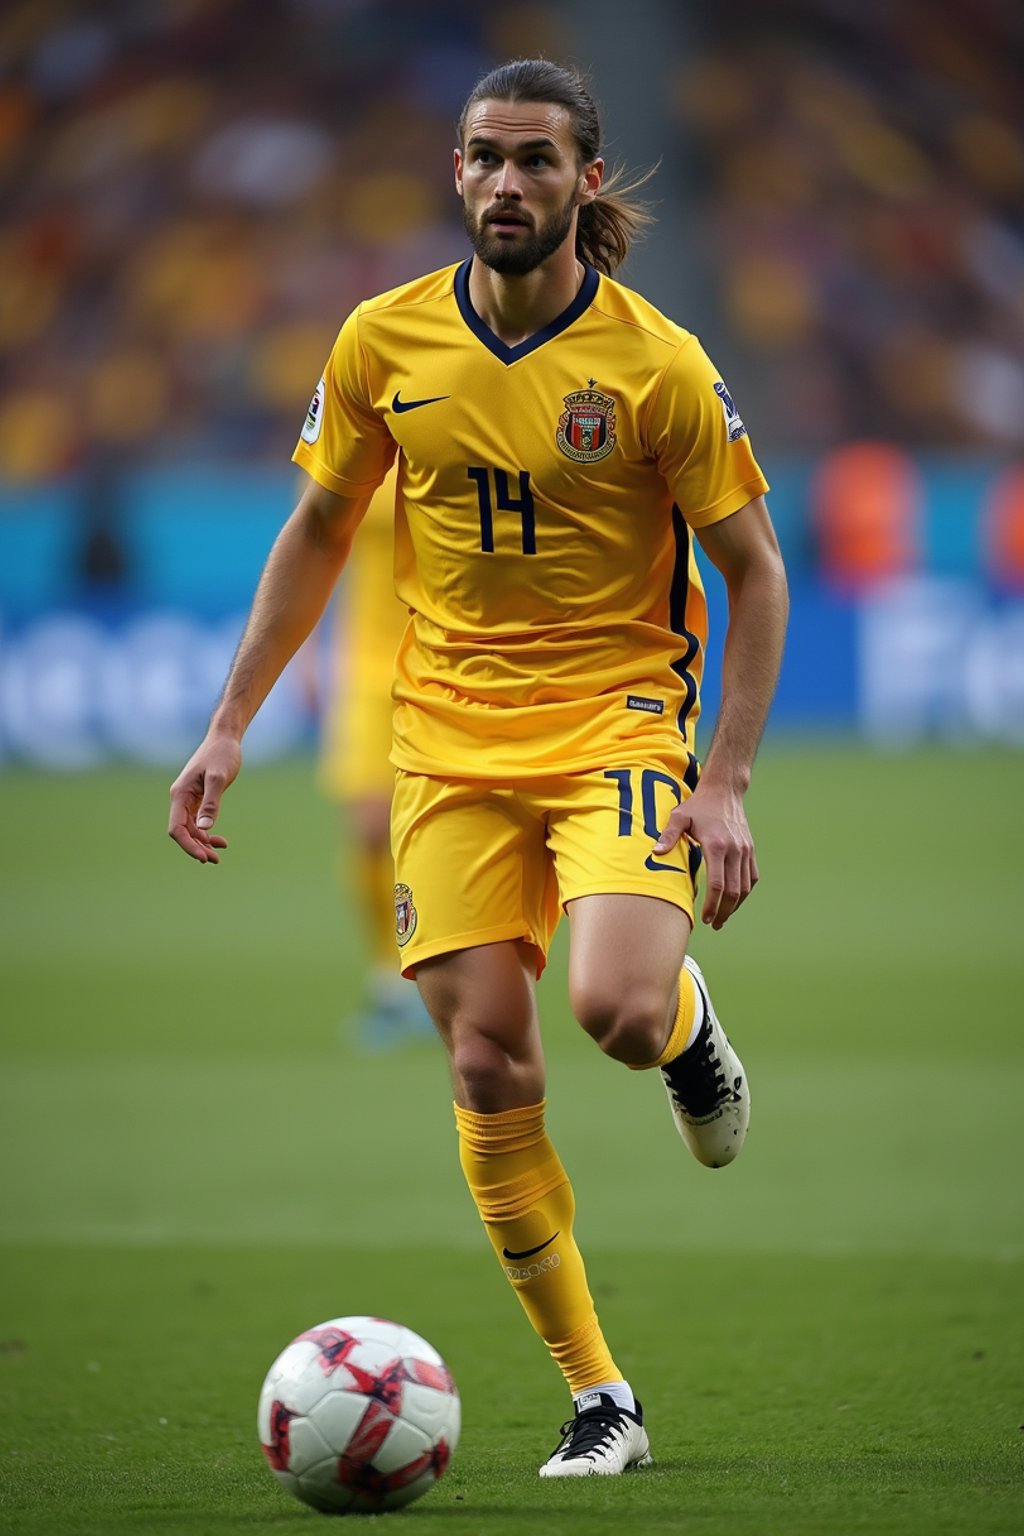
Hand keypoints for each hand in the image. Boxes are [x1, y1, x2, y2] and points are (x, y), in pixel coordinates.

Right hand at [167, 733, 240, 862]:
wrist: (225, 739)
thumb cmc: (222, 755)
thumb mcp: (219, 778)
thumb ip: (212, 802)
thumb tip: (205, 828)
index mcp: (180, 794)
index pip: (176, 828)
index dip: (188, 845)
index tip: (204, 857)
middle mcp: (180, 799)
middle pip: (182, 832)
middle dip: (196, 848)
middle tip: (215, 860)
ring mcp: (188, 799)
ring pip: (190, 829)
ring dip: (202, 843)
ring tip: (218, 855)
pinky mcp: (198, 799)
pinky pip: (198, 822)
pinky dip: (207, 833)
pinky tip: (220, 841)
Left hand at [653, 781, 758, 929]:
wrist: (724, 791)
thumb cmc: (698, 806)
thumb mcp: (679, 817)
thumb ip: (668, 835)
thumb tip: (655, 853)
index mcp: (717, 845)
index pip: (718, 884)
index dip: (712, 905)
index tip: (705, 918)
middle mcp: (735, 850)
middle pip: (734, 891)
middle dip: (724, 911)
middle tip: (714, 924)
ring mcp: (745, 851)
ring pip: (745, 887)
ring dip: (735, 906)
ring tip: (722, 918)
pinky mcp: (750, 850)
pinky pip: (752, 877)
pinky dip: (744, 892)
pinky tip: (734, 901)